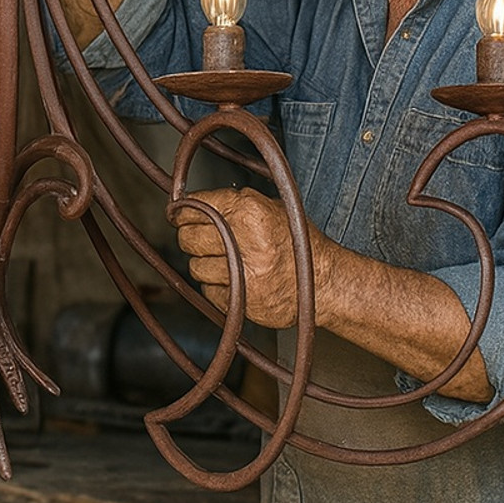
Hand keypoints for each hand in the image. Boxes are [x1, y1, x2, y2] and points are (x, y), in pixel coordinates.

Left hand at [173, 187, 336, 329]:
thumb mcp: (271, 208)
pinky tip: (234, 280)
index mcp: (249, 210)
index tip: (177, 214)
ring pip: (196, 266)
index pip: (196, 206)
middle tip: (197, 238)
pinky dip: (216, 286)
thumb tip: (191, 202)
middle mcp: (244, 239)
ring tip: (223, 262)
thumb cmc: (297, 243)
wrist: (326, 282)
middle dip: (189, 237)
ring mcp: (244, 272)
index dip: (182, 210)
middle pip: (189, 237)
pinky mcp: (243, 300)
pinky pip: (209, 291)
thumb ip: (234, 204)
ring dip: (204, 264)